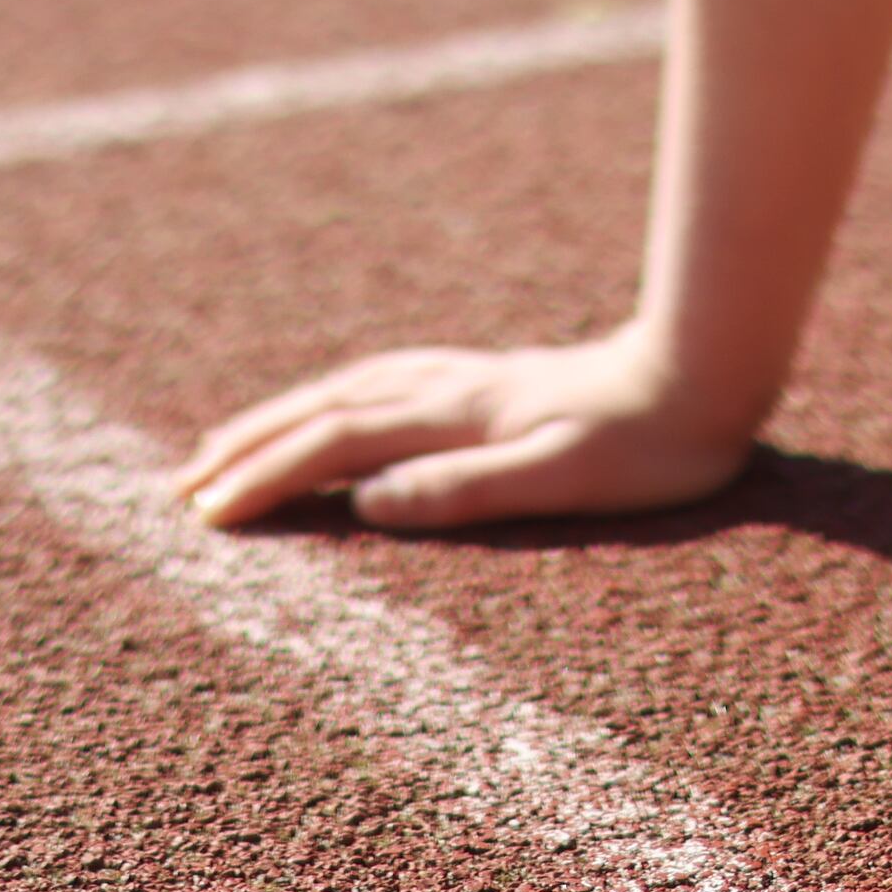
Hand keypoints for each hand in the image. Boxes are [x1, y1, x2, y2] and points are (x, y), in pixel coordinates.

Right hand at [172, 333, 758, 531]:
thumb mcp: (562, 481)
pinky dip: (333, 399)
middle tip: (184, 485)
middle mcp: (449, 390)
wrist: (708, 375)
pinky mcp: (490, 381)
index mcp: (456, 420)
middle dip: (249, 445)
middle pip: (324, 409)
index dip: (266, 478)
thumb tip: (368, 503)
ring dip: (282, 419)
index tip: (207, 516)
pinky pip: (382, 383)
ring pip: (348, 390)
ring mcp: (467, 380)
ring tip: (231, 447)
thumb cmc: (647, 449)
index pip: (334, 445)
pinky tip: (335, 412)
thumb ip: (463, 489)